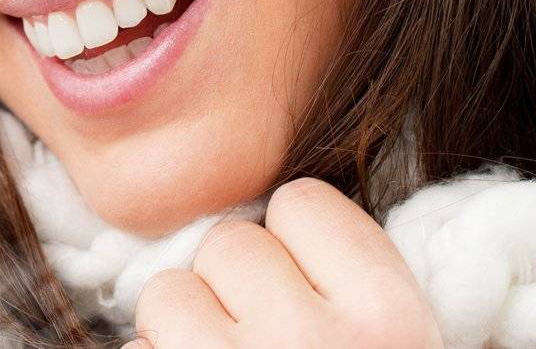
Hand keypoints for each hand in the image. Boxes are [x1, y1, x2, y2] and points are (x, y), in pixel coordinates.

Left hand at [123, 178, 442, 348]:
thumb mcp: (401, 338)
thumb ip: (355, 279)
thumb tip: (286, 205)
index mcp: (390, 320)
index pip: (302, 202)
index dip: (294, 243)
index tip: (307, 290)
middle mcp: (314, 342)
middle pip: (229, 243)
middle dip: (232, 289)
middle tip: (264, 344)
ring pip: (168, 292)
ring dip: (182, 330)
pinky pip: (134, 348)